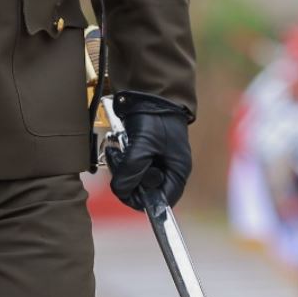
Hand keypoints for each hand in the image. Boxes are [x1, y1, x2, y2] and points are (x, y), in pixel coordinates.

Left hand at [107, 93, 192, 211]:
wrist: (151, 94)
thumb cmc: (155, 119)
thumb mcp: (143, 146)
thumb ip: (132, 171)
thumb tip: (121, 190)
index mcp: (177, 172)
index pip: (161, 202)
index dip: (142, 200)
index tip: (127, 187)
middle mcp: (168, 171)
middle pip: (145, 192)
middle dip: (129, 180)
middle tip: (122, 163)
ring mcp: (157, 163)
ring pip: (135, 180)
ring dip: (123, 169)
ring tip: (120, 152)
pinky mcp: (145, 154)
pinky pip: (131, 167)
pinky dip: (122, 160)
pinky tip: (120, 148)